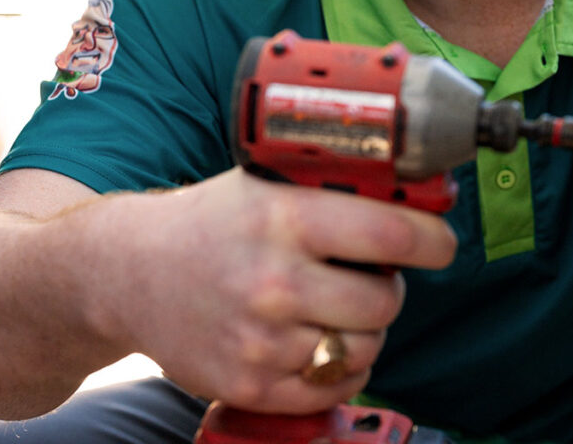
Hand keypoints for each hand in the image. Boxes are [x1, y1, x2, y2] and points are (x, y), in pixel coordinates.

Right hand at [90, 168, 456, 412]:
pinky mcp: (248, 385)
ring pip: (363, 347)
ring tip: (340, 304)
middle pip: (384, 299)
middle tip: (374, 272)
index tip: (441, 242)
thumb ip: (335, 188)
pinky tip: (323, 340)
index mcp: (286, 217)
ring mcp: (260, 340)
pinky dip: (342, 369)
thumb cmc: (216, 219)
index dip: (432, 240)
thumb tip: (418, 193)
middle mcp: (275, 280)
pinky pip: (332, 388)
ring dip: (366, 328)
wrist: (131, 272)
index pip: (392, 234)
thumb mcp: (270, 183)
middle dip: (391, 286)